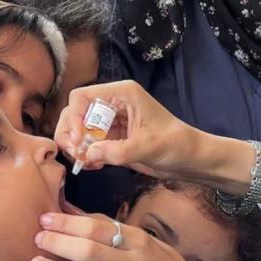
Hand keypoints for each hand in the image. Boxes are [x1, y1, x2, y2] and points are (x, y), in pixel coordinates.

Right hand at [54, 80, 197, 178]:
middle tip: (77, 154)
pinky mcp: (112, 139)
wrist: (190, 160)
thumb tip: (87, 155)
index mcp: (122, 94)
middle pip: (75, 112)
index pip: (82, 97)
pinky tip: (94, 165)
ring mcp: (111, 122)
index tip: (79, 140)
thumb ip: (116, 151)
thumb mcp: (147, 147)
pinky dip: (86, 155)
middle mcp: (113, 104)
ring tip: (85, 162)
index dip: (75, 117)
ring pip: (78, 129)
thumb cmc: (176, 145)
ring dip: (76, 146)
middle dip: (71, 133)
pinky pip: (89, 144)